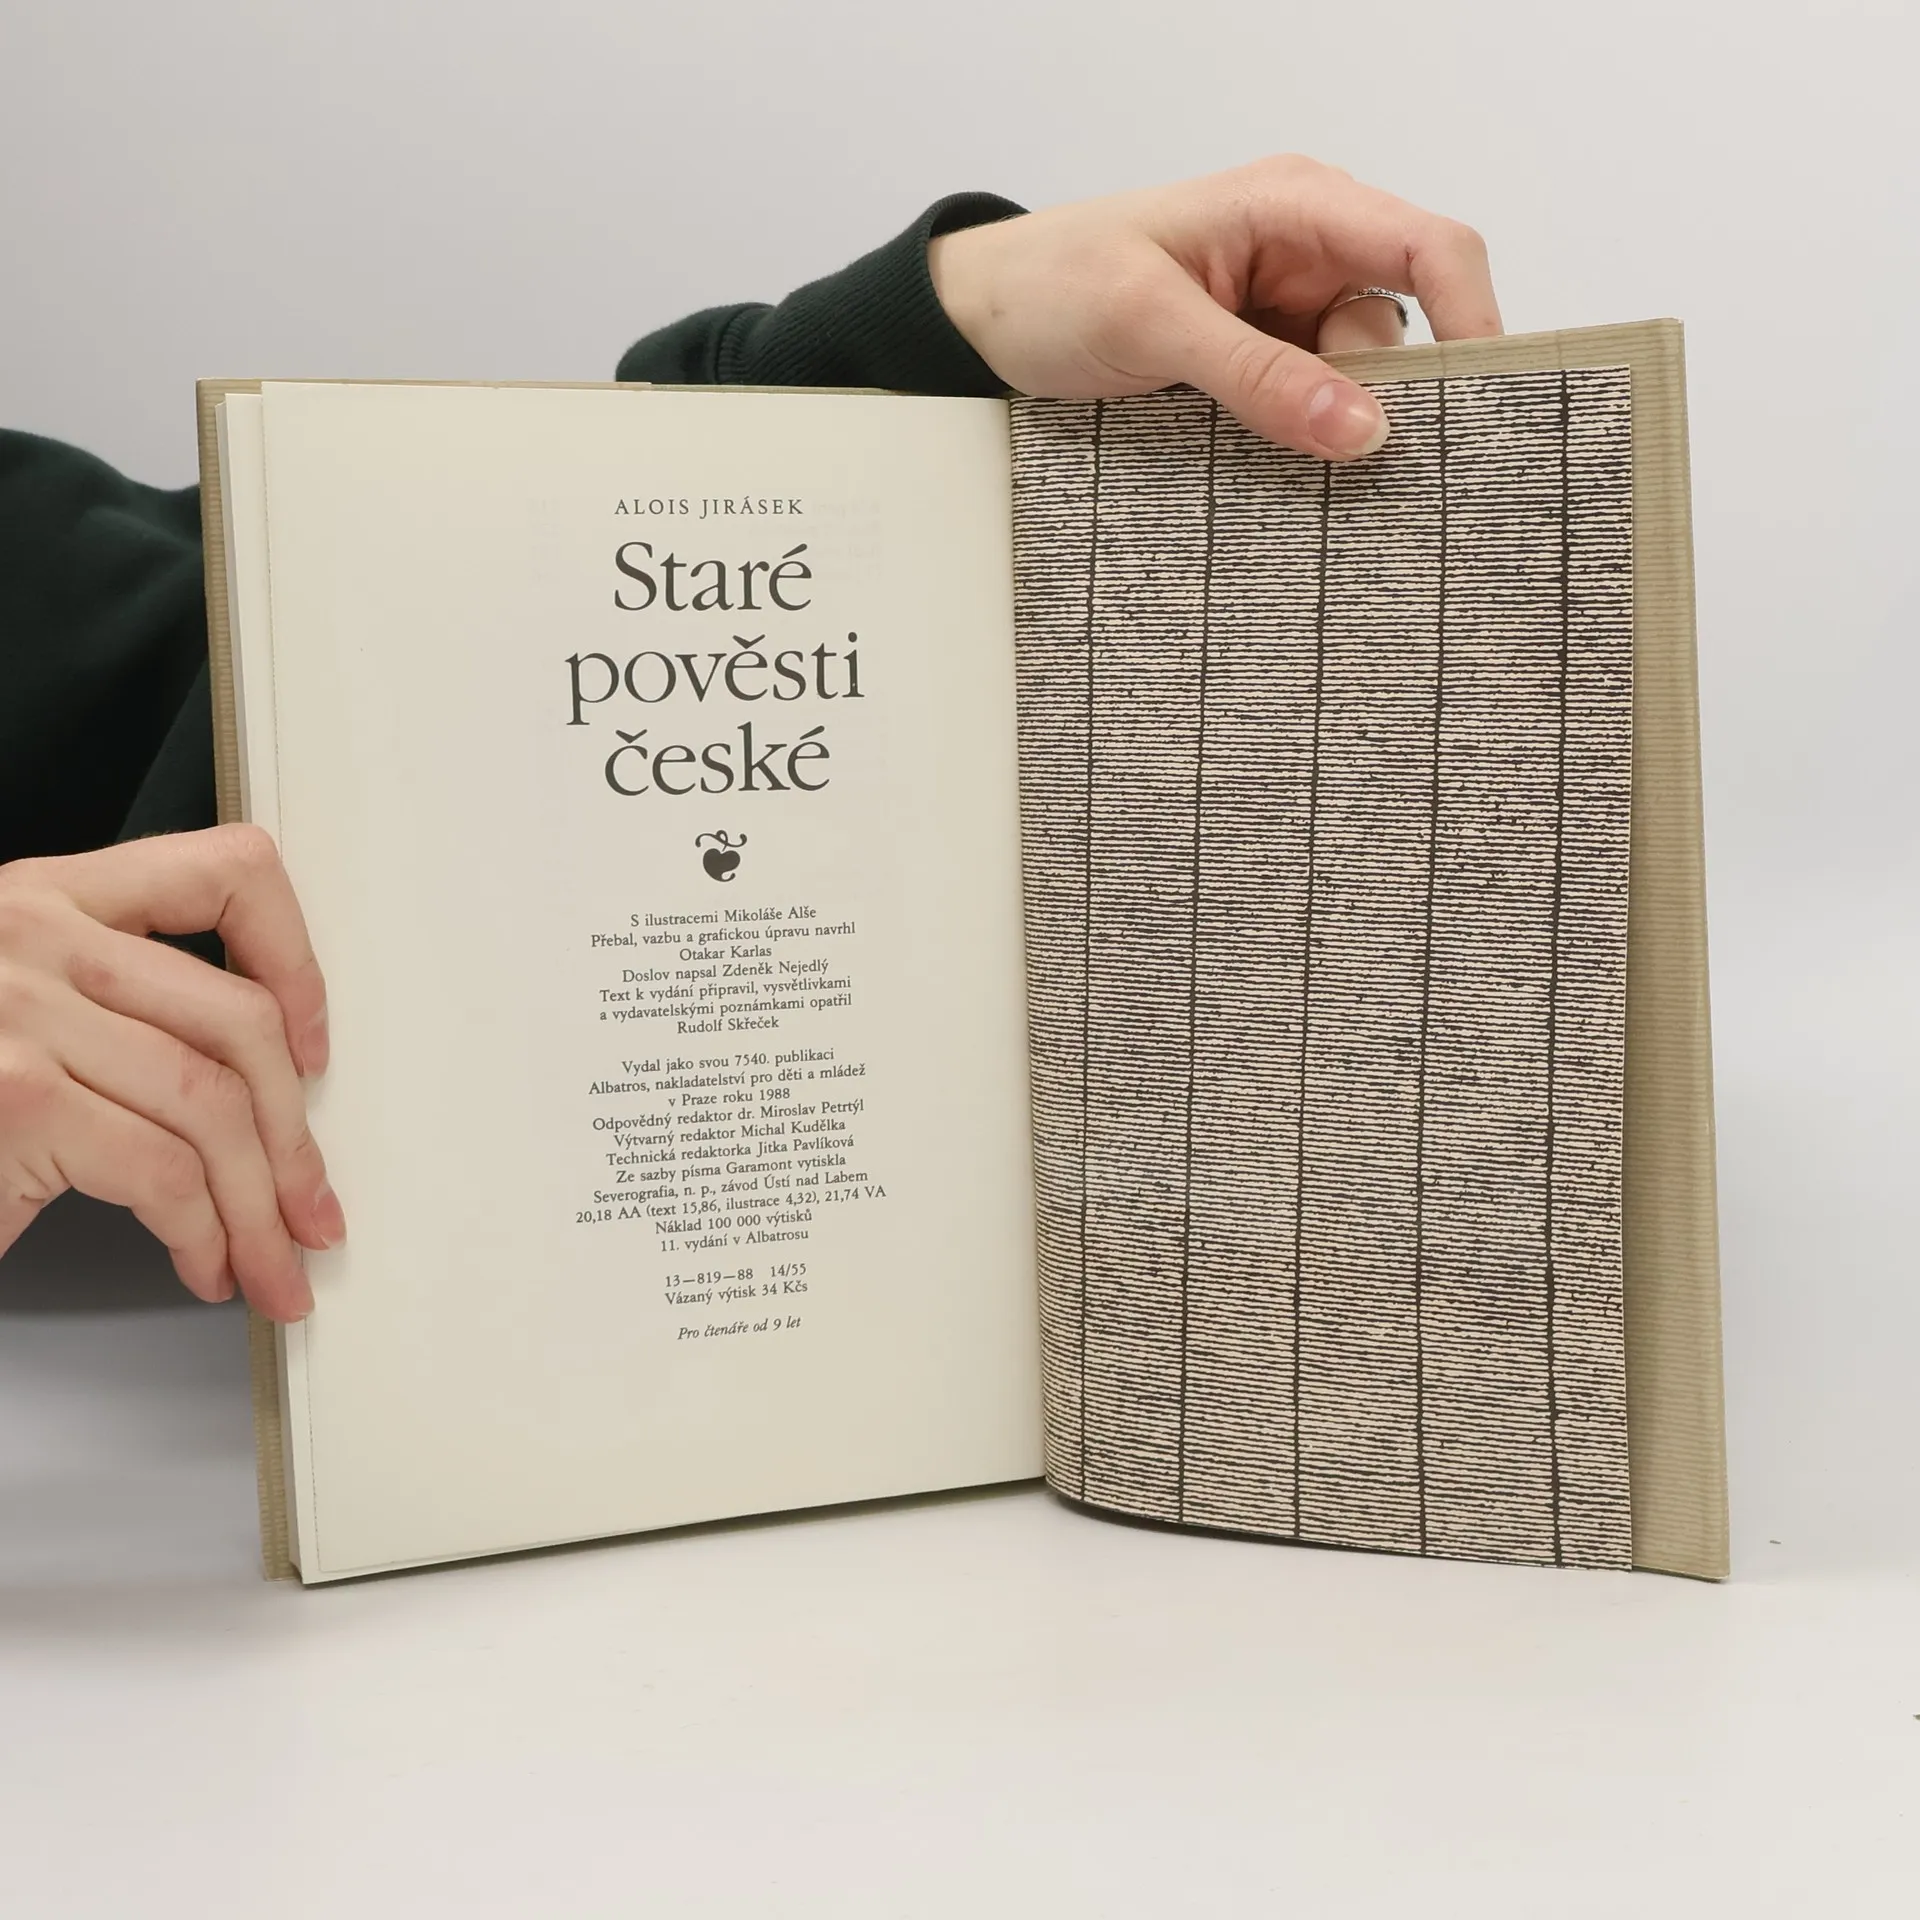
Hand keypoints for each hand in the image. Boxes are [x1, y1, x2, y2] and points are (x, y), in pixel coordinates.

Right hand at [0, 825, 340, 1321]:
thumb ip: (119, 1009)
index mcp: (48, 898)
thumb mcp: (16, 1006)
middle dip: (295, 1139)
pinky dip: (203, 1234)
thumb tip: (262, 1092)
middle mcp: (36, 936)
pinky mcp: (18, 1101)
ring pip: (215, 1108)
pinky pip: (165, 1173)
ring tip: (271, 1264)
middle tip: (310, 1211)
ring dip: (260, 1208)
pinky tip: (203, 1264)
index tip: (313, 1046)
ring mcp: (22, 1015)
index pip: (223, 872)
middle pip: (240, 1024)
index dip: (296, 960)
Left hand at [930, 153, 1502, 460]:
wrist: (980, 323)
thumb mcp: (1151, 324)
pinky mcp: (1258, 370)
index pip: (1428, 248)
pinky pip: (1310, 412)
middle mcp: (1306, 255)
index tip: (1478, 404)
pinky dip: (1301, 442)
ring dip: (1330, 427)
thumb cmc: (1052, 285)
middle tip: (1338, 452)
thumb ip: (1257, 376)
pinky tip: (1272, 466)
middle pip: (1401, 330)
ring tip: (1261, 449)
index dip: (1473, 319)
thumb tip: (1364, 428)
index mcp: (1294, 205)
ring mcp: (1284, 317)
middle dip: (1383, 395)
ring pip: (1359, 385)